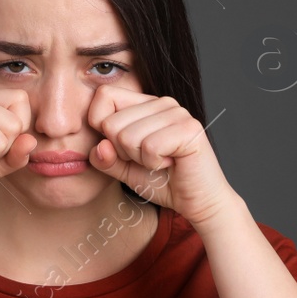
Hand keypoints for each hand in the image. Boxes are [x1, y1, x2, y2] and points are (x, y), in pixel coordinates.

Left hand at [86, 85, 236, 226]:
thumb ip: (105, 158)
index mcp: (145, 105)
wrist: (196, 202)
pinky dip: (154, 164)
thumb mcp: (124, 170)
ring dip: (140, 160)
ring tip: (160, 161)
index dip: (99, 125)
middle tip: (147, 159)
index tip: (121, 148)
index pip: (104, 95)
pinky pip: (149, 147)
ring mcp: (177, 113)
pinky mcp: (189, 129)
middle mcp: (161, 103)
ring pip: (128, 136)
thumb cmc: (162, 182)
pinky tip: (171, 164)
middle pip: (111, 122)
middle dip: (122, 152)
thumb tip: (100, 145)